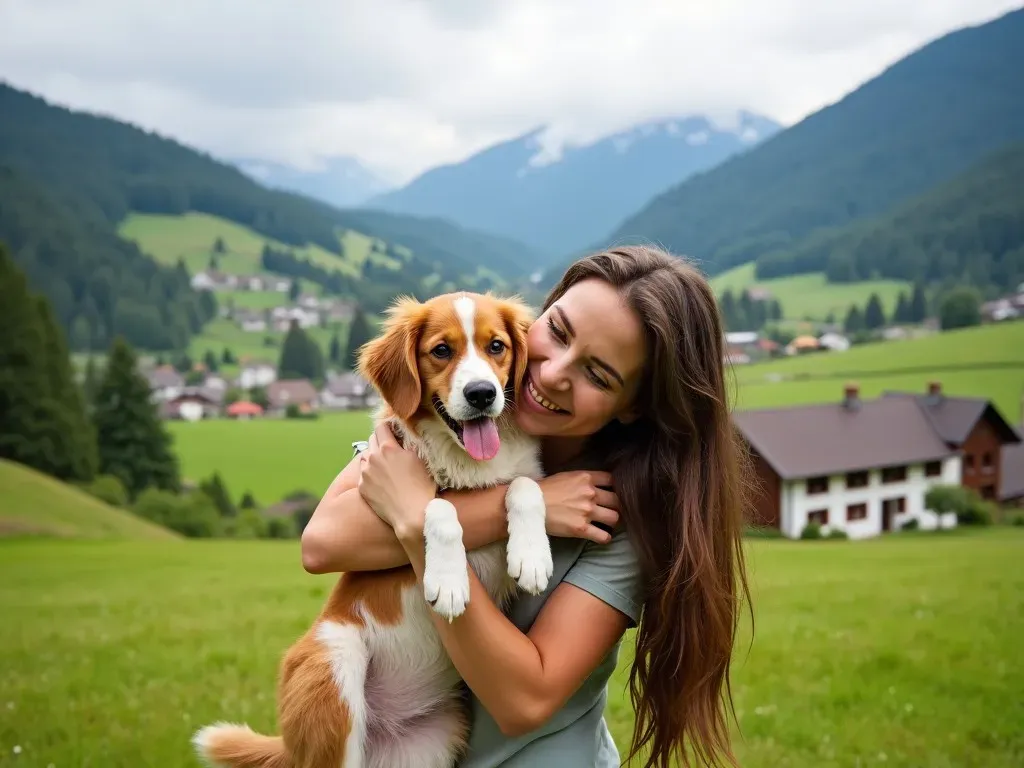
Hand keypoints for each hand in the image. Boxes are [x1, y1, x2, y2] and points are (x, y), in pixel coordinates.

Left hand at [357, 423, 436, 537]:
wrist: (411, 515)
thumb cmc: (421, 487)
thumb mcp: (419, 460)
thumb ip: (407, 445)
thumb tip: (403, 437)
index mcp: (388, 448)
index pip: (381, 427)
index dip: (388, 428)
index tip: (394, 432)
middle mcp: (373, 458)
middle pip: (372, 440)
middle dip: (381, 441)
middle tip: (392, 450)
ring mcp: (366, 474)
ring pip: (366, 457)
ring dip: (374, 458)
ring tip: (385, 467)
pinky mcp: (362, 488)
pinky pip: (364, 475)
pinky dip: (371, 475)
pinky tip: (382, 483)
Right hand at [538, 471, 618, 543]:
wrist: (529, 505)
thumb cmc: (544, 489)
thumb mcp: (565, 476)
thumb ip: (582, 480)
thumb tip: (592, 484)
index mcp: (586, 478)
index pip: (612, 480)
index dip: (615, 487)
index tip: (612, 492)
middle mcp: (590, 493)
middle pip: (617, 500)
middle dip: (616, 505)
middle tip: (611, 510)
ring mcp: (587, 512)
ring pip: (614, 518)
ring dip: (612, 521)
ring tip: (607, 523)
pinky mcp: (582, 529)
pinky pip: (603, 536)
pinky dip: (605, 537)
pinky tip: (602, 536)